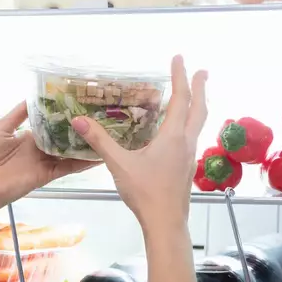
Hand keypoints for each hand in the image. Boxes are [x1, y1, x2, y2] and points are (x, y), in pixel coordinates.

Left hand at [0, 102, 97, 215]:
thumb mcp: (0, 128)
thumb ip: (18, 114)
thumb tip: (33, 95)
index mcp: (27, 135)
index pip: (51, 122)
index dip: (64, 114)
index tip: (81, 102)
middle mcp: (38, 147)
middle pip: (63, 136)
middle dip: (79, 128)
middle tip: (101, 115)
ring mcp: (43, 161)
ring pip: (69, 151)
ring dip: (85, 145)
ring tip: (107, 133)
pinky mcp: (46, 175)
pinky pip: (67, 167)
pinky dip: (82, 163)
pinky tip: (98, 155)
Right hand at [71, 56, 207, 231]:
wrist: (166, 222)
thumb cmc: (146, 192)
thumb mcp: (119, 164)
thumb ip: (100, 141)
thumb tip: (79, 120)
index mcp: (173, 137)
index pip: (180, 99)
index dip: (180, 77)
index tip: (180, 58)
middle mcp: (186, 143)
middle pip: (199, 109)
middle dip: (200, 88)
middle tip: (202, 71)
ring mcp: (189, 156)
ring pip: (198, 124)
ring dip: (198, 106)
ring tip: (194, 97)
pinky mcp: (187, 169)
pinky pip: (192, 138)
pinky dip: (190, 124)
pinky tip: (179, 132)